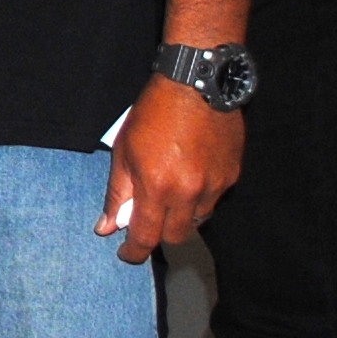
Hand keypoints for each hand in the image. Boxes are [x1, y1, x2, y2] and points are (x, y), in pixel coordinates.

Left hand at [99, 78, 244, 260]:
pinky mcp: (232, 175)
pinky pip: (214, 199)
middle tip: (148, 217)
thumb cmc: (154, 112)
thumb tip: (105, 227)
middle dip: (159, 233)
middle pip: (175, 236)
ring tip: (171, 189)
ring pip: (197, 220)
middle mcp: (188, 192)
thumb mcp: (124, 151)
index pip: (145, 237)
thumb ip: (116, 193)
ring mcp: (214, 185)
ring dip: (181, 215)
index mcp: (156, 187)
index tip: (127, 255)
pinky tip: (191, 174)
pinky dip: (200, 196)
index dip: (134, 252)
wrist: (196, 82)